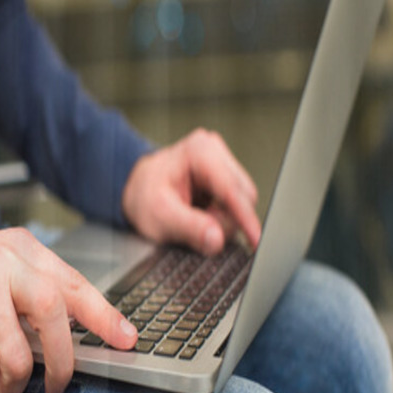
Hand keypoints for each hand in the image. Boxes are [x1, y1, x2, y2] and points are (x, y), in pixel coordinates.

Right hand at [0, 222, 136, 392]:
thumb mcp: (5, 261)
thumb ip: (37, 288)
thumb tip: (75, 335)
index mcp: (26, 254)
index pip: (75, 286)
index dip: (105, 317)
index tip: (127, 341)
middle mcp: (5, 269)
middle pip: (54, 316)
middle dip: (63, 362)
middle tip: (58, 387)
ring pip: (18, 354)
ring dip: (15, 382)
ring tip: (6, 387)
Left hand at [122, 128, 260, 254]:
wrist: (136, 189)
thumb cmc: (143, 196)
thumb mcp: (160, 217)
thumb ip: (189, 228)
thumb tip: (216, 239)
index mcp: (199, 152)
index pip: (232, 189)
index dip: (245, 218)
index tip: (256, 240)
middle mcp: (214, 151)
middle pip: (243, 196)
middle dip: (224, 220)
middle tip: (196, 227)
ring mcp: (222, 162)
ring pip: (242, 202)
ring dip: (222, 220)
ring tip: (194, 219)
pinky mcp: (224, 176)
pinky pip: (236, 204)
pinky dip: (221, 217)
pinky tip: (202, 215)